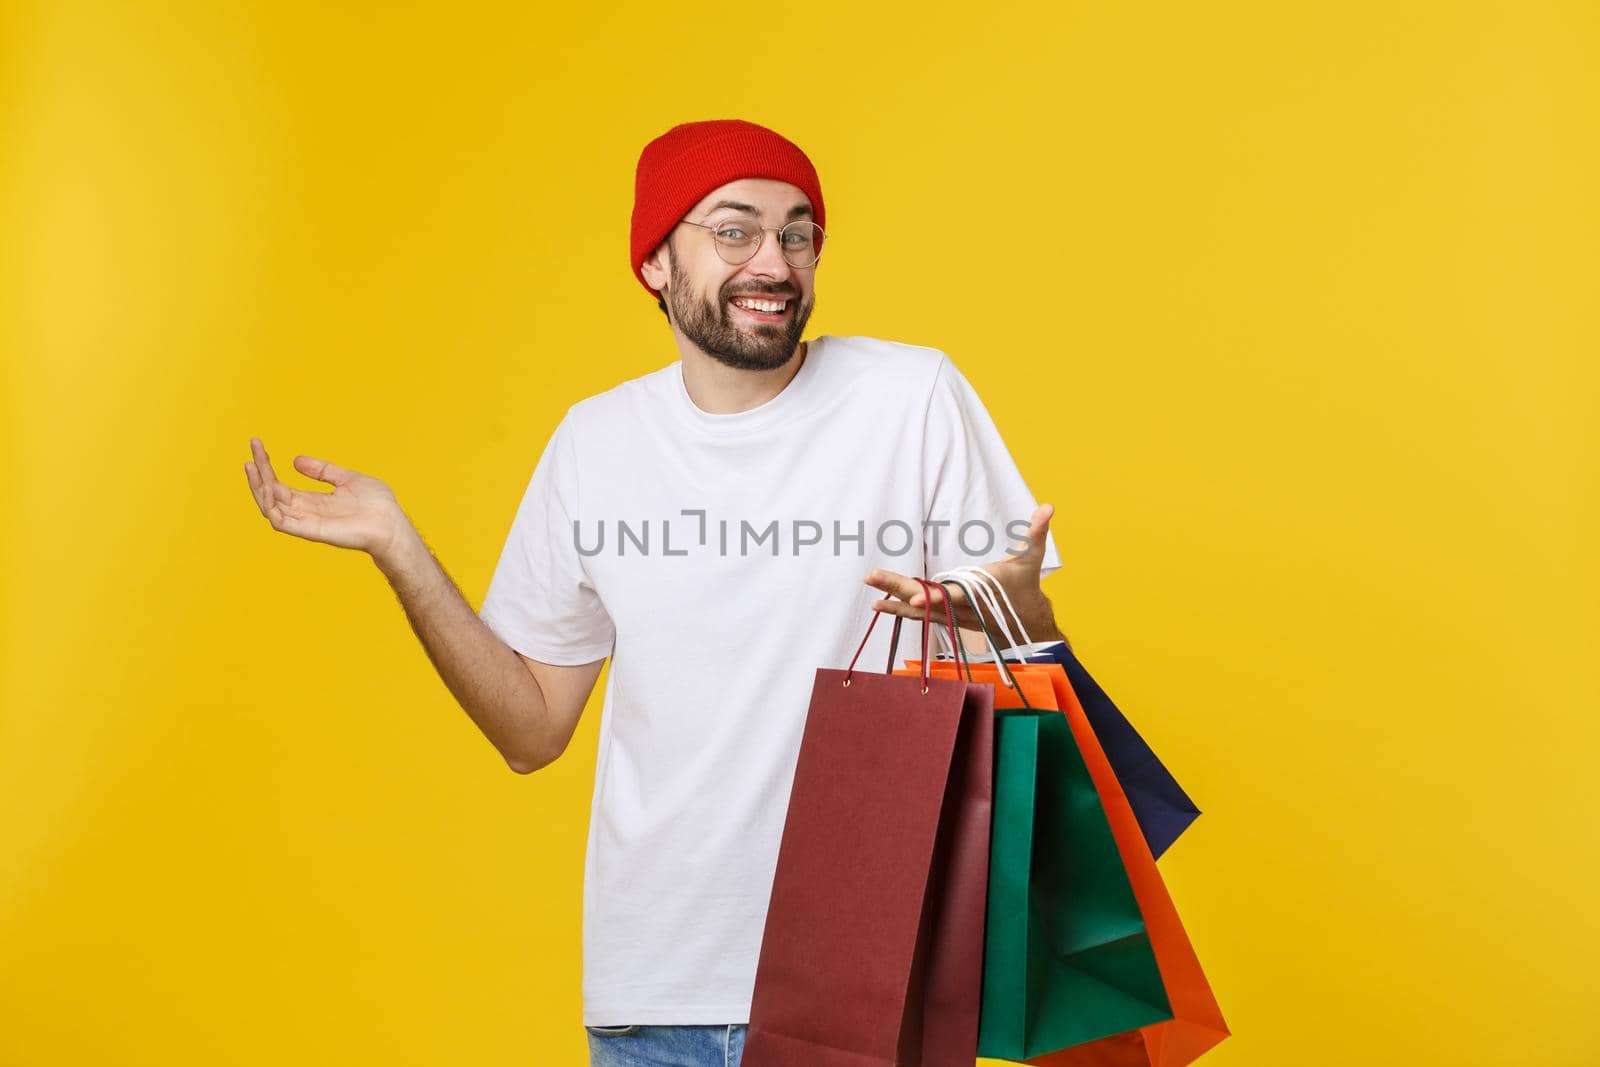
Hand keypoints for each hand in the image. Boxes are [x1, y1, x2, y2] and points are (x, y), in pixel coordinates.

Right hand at [243, 437, 409, 558]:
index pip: (279, 484)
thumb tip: (295, 461)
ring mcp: (307, 522)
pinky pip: (281, 522)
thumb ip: (322, 471)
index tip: (257, 445)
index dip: (266, 466)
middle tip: (252, 449)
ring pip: (269, 507)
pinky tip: (266, 487)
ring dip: (257, 487)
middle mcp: (305, 512)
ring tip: (251, 466)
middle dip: (258, 472)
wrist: (392, 523)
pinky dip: (269, 506)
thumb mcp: (347, 478)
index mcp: (313, 501)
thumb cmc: (377, 505)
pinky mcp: (311, 531)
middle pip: (270, 493)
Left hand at [862, 503, 1062, 643]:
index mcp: (979, 591)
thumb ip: (1036, 531)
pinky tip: (881, 605)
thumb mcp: (1032, 557)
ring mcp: (953, 616)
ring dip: (894, 602)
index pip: (953, 595)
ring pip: (920, 611)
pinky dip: (901, 611)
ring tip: (871, 597)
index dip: (934, 597)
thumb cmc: (1025, 585)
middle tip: (871, 577)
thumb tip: (1049, 506)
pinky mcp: (948, 620)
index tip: (914, 598)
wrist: (1027, 624)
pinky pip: (921, 617)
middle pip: (927, 600)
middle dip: (898, 590)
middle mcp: (962, 607)